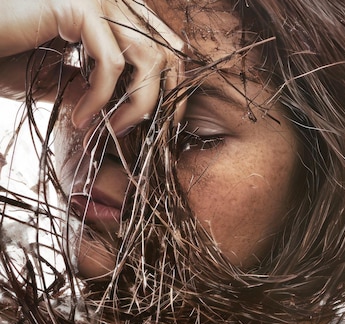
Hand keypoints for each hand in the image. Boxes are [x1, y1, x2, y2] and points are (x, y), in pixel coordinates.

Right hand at [1, 0, 184, 134]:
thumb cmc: (5, 52)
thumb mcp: (59, 77)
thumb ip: (94, 88)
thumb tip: (128, 113)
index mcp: (115, 12)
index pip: (166, 48)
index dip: (173, 87)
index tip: (164, 124)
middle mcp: (113, 0)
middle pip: (168, 52)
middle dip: (168, 100)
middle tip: (152, 135)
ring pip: (150, 58)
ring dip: (138, 104)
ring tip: (114, 129)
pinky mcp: (80, 5)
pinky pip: (111, 62)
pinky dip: (101, 97)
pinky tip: (80, 117)